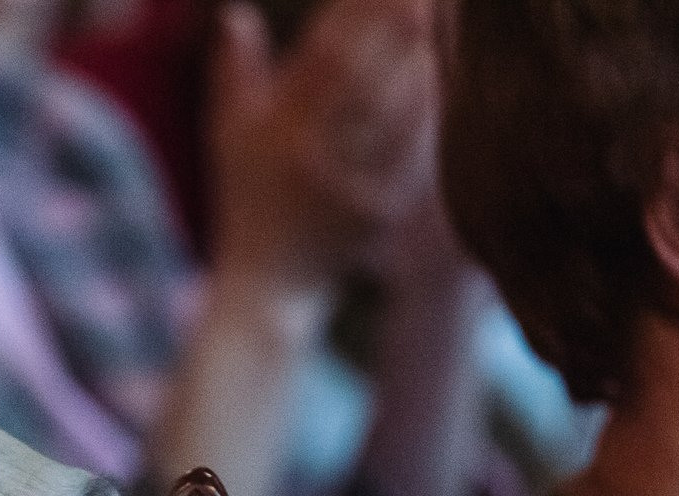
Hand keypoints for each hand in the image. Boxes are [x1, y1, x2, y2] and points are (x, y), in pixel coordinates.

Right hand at [206, 0, 439, 300]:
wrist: (269, 285)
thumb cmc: (248, 198)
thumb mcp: (227, 136)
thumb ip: (234, 73)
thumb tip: (236, 11)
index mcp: (273, 130)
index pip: (320, 57)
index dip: (351, 14)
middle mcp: (308, 158)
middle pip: (362, 80)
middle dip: (393, 30)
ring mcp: (345, 190)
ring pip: (393, 117)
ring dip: (422, 67)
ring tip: (447, 25)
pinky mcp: (376, 217)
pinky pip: (410, 160)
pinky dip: (430, 122)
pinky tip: (450, 89)